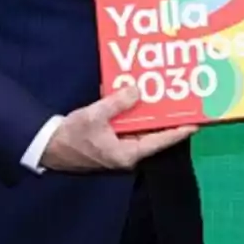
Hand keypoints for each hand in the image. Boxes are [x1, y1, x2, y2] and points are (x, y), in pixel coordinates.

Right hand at [40, 85, 197, 172]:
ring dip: (148, 111)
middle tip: (182, 100)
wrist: (47, 146)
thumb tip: (137, 90)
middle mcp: (127, 152)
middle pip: (153, 133)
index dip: (179, 131)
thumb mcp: (95, 117)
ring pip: (140, 127)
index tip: (196, 122)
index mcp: (128, 153)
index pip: (160, 141)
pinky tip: (137, 95)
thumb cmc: (71, 137)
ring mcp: (119, 147)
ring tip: (164, 93)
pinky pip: (128, 124)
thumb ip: (117, 103)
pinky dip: (132, 112)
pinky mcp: (111, 140)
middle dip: (165, 117)